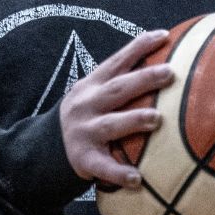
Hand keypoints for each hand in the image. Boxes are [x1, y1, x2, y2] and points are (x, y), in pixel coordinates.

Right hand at [61, 28, 173, 188]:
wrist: (45, 148)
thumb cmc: (86, 116)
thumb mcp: (93, 93)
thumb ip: (120, 81)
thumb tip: (165, 63)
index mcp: (92, 85)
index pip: (117, 62)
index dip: (139, 47)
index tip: (163, 36)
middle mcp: (86, 105)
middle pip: (117, 89)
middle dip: (143, 80)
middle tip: (169, 74)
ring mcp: (84, 132)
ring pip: (111, 124)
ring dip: (133, 120)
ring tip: (156, 119)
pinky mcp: (83, 159)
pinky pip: (103, 167)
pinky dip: (119, 172)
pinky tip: (137, 178)